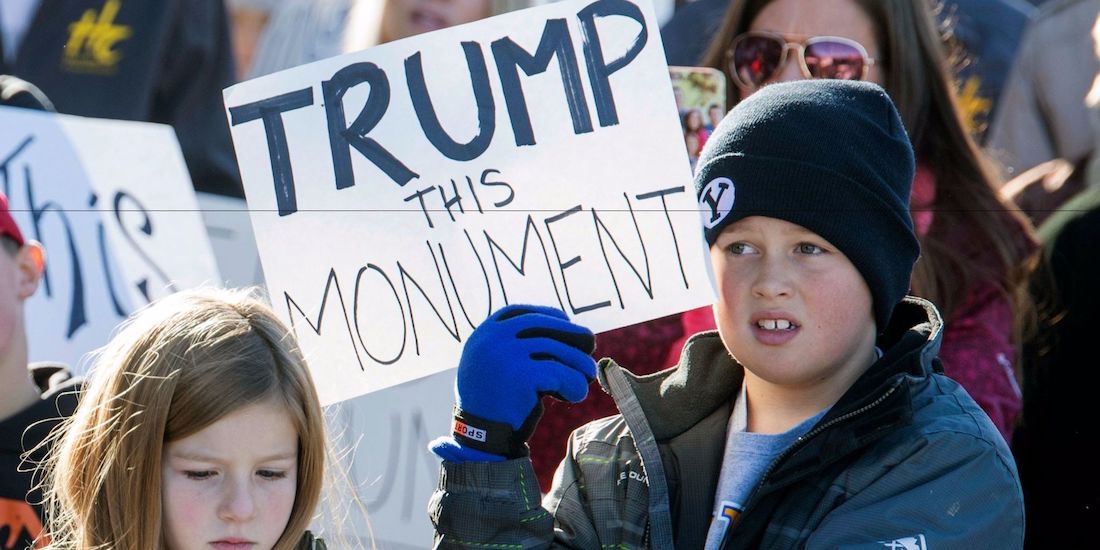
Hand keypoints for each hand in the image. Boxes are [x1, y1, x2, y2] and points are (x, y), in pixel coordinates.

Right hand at [430, 304, 596, 461]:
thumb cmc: (494, 404)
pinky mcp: (521, 375)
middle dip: (570, 333)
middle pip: (541, 325)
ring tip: (587, 375)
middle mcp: (491, 340)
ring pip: (555, 349)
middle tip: (590, 345)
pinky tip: (577, 394)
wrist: (479, 439)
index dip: (545, 314)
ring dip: (578, 362)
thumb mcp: (493, 366)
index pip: (518, 312)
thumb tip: (563, 329)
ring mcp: (505, 355)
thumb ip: (514, 347)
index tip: (566, 321)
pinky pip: (559, 373)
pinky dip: (574, 383)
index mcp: (483, 335)